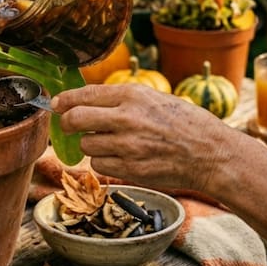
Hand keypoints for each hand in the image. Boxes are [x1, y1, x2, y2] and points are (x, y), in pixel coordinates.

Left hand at [50, 83, 241, 192]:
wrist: (210, 153)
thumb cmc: (183, 123)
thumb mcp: (153, 98)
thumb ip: (119, 99)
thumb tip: (81, 101)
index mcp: (132, 95)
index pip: (84, 95)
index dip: (64, 101)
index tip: (55, 104)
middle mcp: (127, 119)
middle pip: (74, 120)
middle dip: (65, 123)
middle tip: (67, 126)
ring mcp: (128, 146)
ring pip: (86, 145)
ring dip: (92, 144)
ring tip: (113, 142)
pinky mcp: (130, 169)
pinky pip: (99, 165)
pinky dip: (104, 162)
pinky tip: (122, 157)